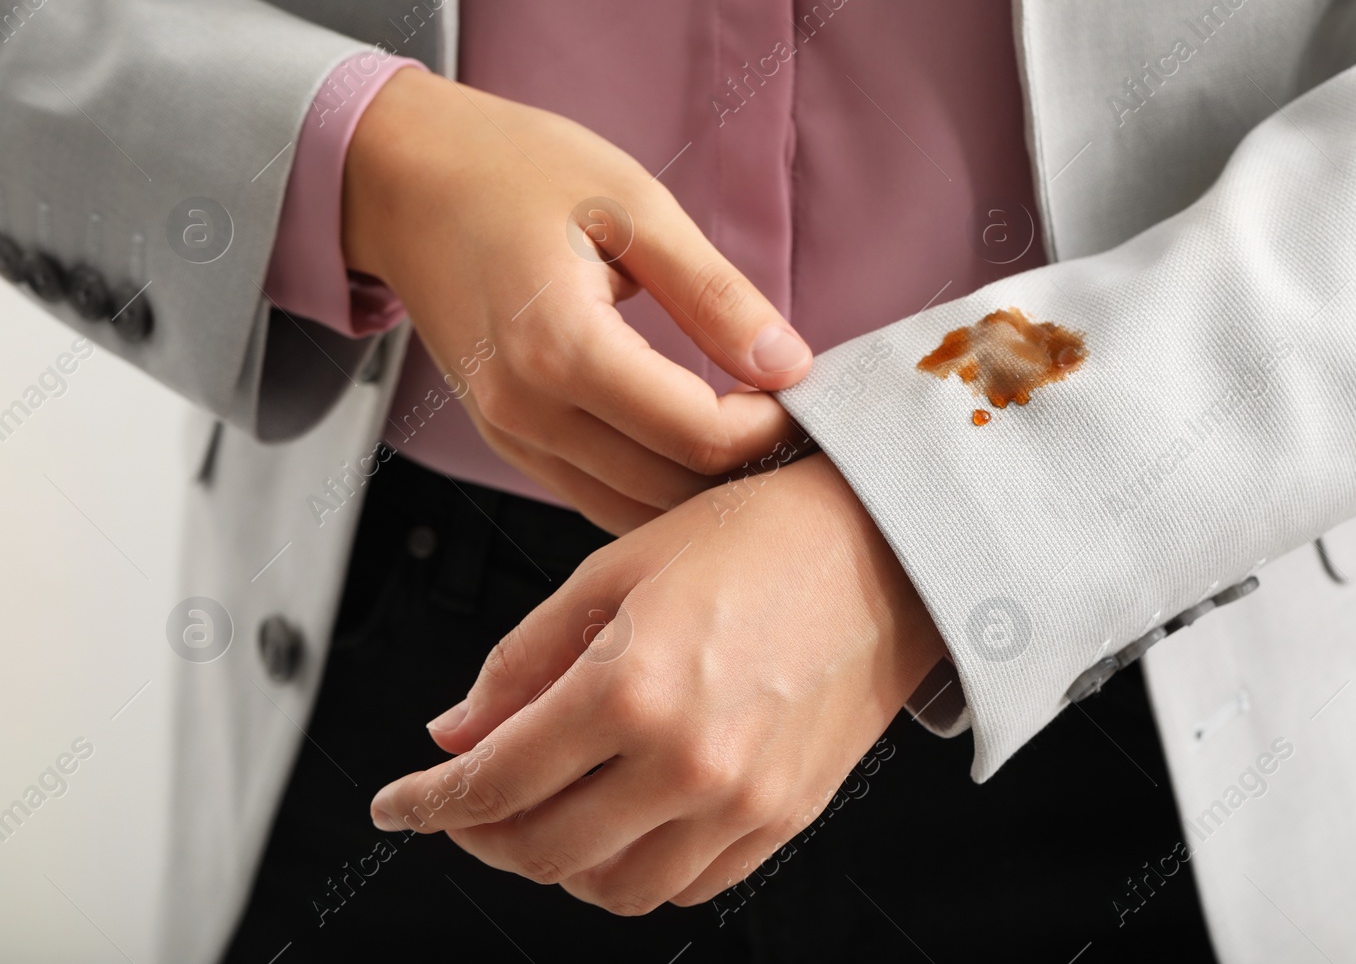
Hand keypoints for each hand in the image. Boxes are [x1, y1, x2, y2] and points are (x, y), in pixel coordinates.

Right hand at [343, 67, 812, 532]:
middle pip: (670, 487)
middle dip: (745, 464)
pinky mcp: (506, 439)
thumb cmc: (512, 171)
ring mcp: (510, 435)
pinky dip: (653, 483)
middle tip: (797, 420)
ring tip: (752, 430)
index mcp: (561, 349)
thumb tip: (789, 363)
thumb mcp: (632, 206)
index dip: (771, 428)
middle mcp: (527, 412)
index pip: (698, 436)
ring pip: (633, 509)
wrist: (402, 179)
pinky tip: (692, 439)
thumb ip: (713, 294)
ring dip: (700, 486)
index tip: (806, 393)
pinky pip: (595, 494)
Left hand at [369, 452, 948, 913]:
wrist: (885, 549)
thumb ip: (523, 661)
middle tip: (463, 802)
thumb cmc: (760, 538)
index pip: (494, 781)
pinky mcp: (782, 820)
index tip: (398, 806)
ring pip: (608, 890)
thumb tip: (455, 733)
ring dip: (554, 862)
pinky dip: (630, 871)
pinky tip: (618, 821)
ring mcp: (740, 802)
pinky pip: (683, 888)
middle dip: (479, 834)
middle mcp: (685, 761)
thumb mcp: (616, 570)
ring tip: (543, 812)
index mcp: (630, 687)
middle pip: (540, 849)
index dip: (427, 803)